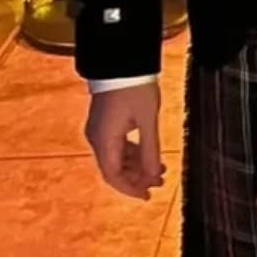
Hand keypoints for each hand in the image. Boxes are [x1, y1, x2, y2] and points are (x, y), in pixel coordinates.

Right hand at [85, 83, 165, 200]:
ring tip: (159, 169)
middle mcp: (96, 137)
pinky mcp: (104, 122)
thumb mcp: (147, 120)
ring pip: (115, 157)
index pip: (113, 175)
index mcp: (104, 139)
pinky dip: (131, 153)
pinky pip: (115, 145)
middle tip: (159, 182)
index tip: (147, 196)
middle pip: (113, 168)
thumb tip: (152, 176)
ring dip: (135, 166)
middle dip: (136, 178)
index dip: (130, 189)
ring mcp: (99, 129)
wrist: (123, 60)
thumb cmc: (135, 86)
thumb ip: (149, 150)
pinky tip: (148, 154)